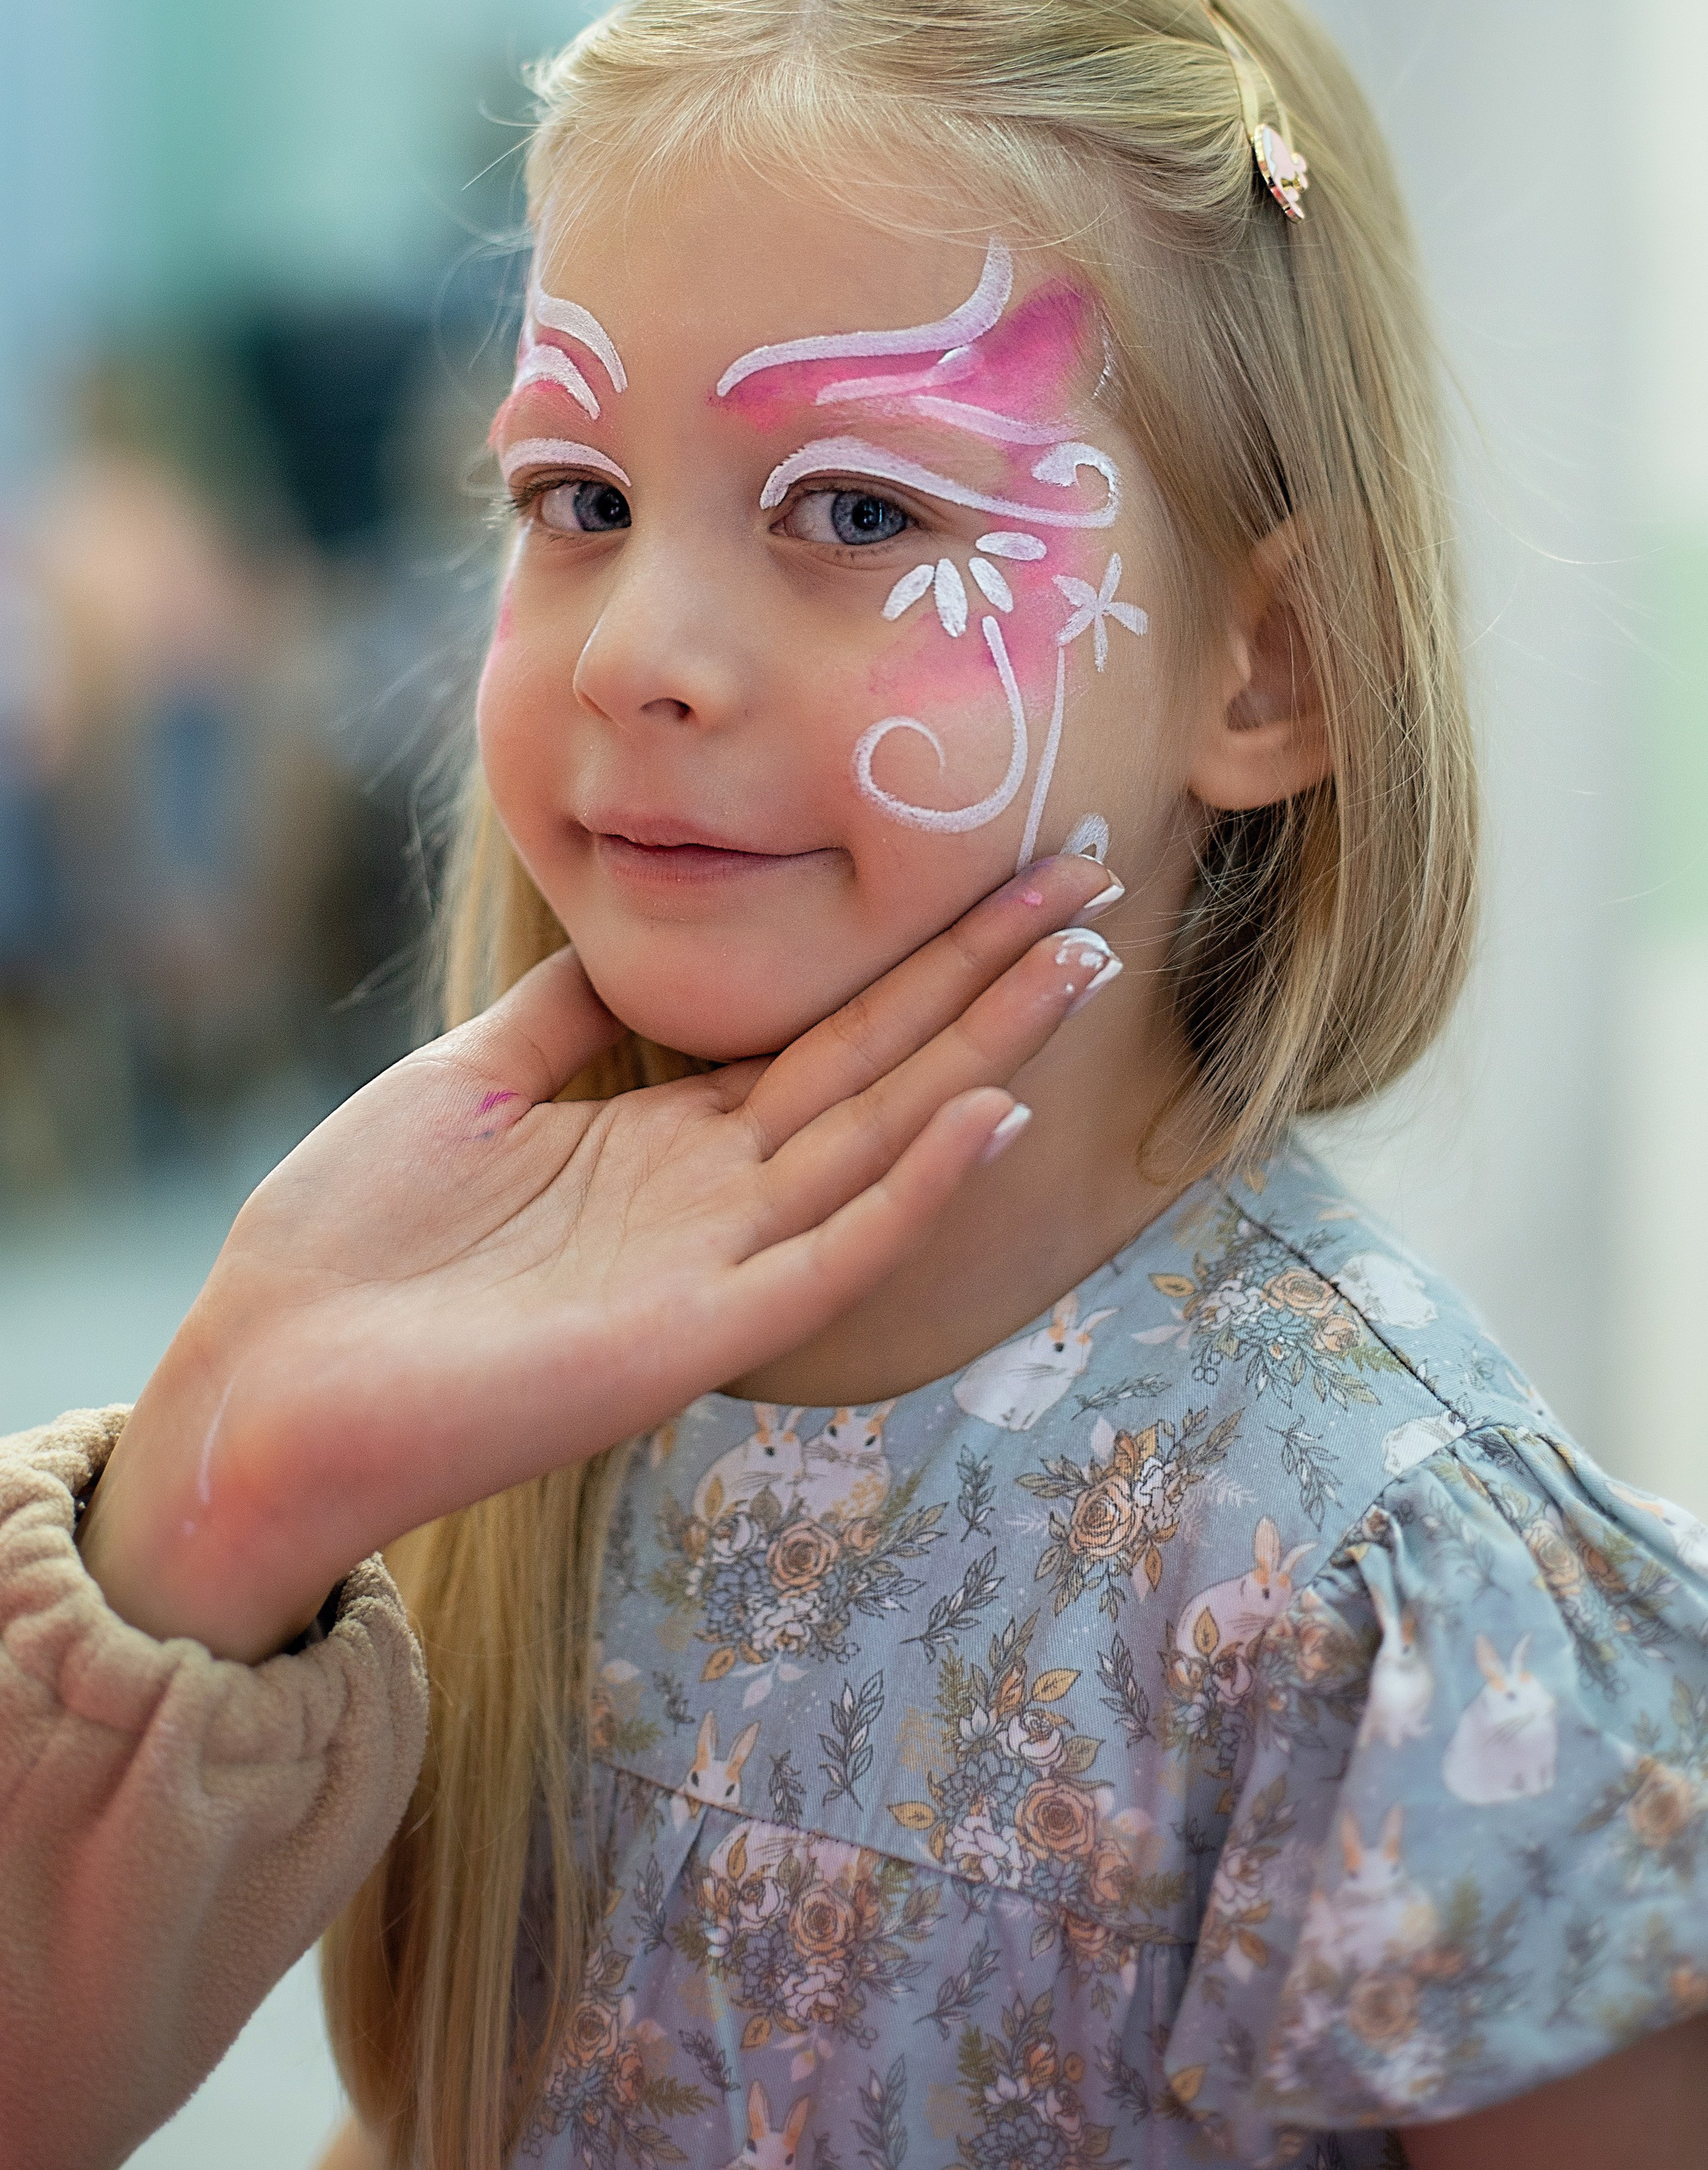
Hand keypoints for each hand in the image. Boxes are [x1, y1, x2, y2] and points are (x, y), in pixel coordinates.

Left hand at [78, 855, 1115, 1660]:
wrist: (264, 1379)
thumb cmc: (348, 1241)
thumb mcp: (465, 1086)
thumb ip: (561, 1018)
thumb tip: (624, 937)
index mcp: (663, 1138)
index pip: (824, 1030)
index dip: (911, 951)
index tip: (992, 863)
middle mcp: (713, 1197)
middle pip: (880, 1063)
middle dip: (985, 974)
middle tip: (1093, 875)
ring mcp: (715, 1266)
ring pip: (882, 1139)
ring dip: (985, 1051)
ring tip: (1076, 961)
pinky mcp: (696, 1334)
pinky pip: (831, 1251)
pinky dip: (915, 1186)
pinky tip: (992, 1110)